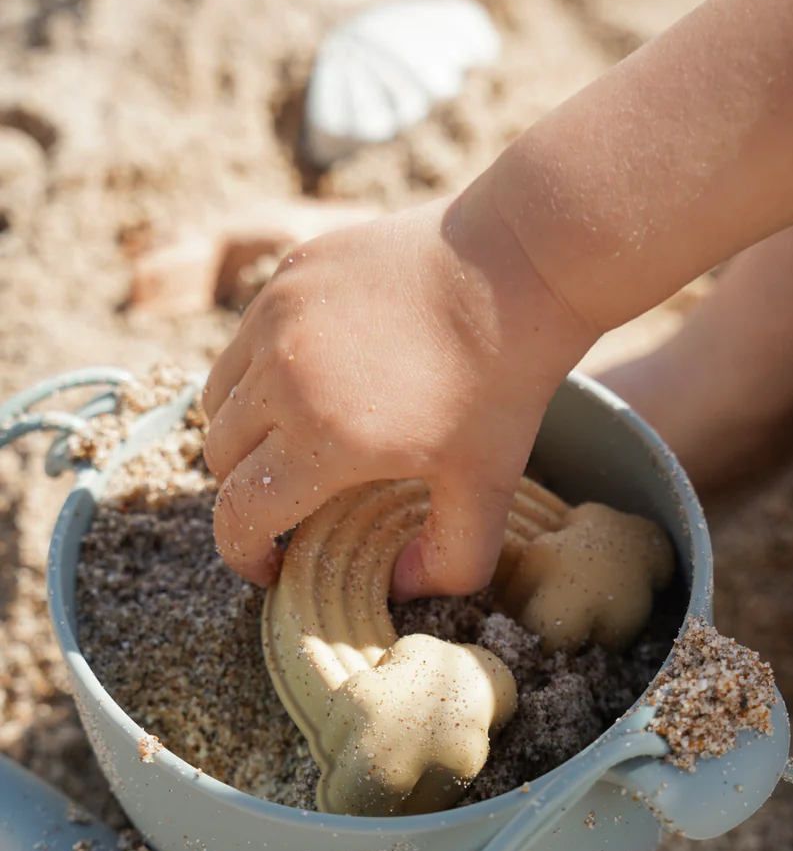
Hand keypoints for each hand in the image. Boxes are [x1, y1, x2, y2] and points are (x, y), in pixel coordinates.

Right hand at [202, 192, 590, 599]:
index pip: (237, 513)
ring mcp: (278, 316)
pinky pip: (245, 339)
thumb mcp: (489, 485)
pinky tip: (314, 376)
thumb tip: (400, 588)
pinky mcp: (290, 275)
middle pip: (220, 458)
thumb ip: (450, 559)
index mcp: (324, 437)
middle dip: (246, 492)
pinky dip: (259, 372)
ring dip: (242, 432)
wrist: (516, 262)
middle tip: (292, 501)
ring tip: (291, 440)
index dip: (242, 553)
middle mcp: (282, 375)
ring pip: (218, 397)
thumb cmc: (505, 379)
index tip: (268, 564)